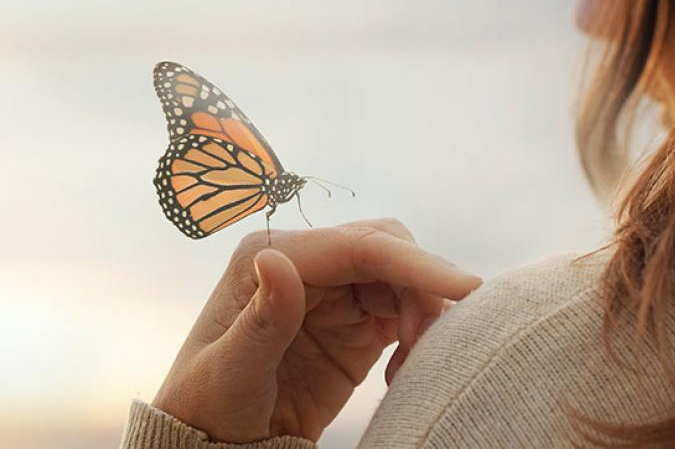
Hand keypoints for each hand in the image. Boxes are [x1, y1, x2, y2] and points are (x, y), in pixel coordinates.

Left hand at [151, 218, 481, 442]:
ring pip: (402, 278)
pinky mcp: (354, 324)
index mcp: (269, 257)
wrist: (218, 441)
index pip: (356, 246)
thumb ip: (261, 320)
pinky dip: (419, 336)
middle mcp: (304, 263)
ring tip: (408, 365)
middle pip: (387, 249)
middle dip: (420, 286)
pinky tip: (401, 373)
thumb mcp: (230, 372)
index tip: (464, 288)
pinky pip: (405, 311)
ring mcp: (332, 292)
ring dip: (423, 313)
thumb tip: (273, 258)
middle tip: (423, 342)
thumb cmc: (210, 406)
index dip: (413, 262)